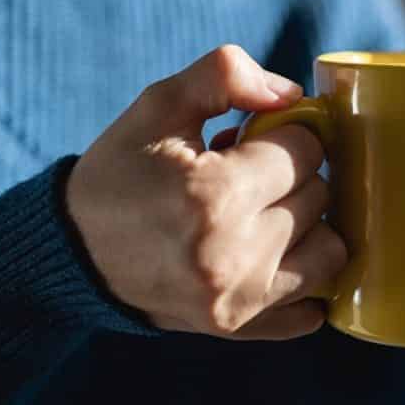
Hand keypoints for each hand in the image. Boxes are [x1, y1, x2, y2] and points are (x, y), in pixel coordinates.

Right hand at [66, 45, 346, 338]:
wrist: (74, 252)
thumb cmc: (120, 173)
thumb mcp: (158, 106)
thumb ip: (225, 76)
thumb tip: (291, 94)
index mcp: (214, 194)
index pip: (306, 150)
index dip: (284, 135)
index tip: (253, 141)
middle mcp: (233, 254)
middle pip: (320, 196)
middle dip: (292, 177)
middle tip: (249, 176)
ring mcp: (239, 299)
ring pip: (330, 250)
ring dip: (307, 226)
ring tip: (263, 216)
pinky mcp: (238, 328)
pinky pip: (311, 310)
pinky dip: (303, 281)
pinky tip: (273, 258)